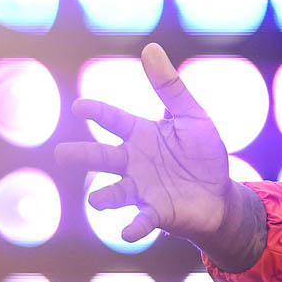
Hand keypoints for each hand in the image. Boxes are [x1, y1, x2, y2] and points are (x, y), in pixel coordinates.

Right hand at [54, 43, 264, 267]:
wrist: (220, 194)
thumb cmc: (203, 153)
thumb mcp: (191, 115)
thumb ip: (170, 87)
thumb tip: (150, 47)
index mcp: (140, 134)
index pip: (113, 119)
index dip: (97, 112)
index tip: (80, 107)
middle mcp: (134, 162)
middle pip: (102, 157)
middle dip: (82, 155)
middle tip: (61, 154)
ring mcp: (142, 189)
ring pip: (115, 192)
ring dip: (105, 198)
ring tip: (97, 201)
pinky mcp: (157, 212)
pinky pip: (142, 220)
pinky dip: (135, 227)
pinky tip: (128, 233)